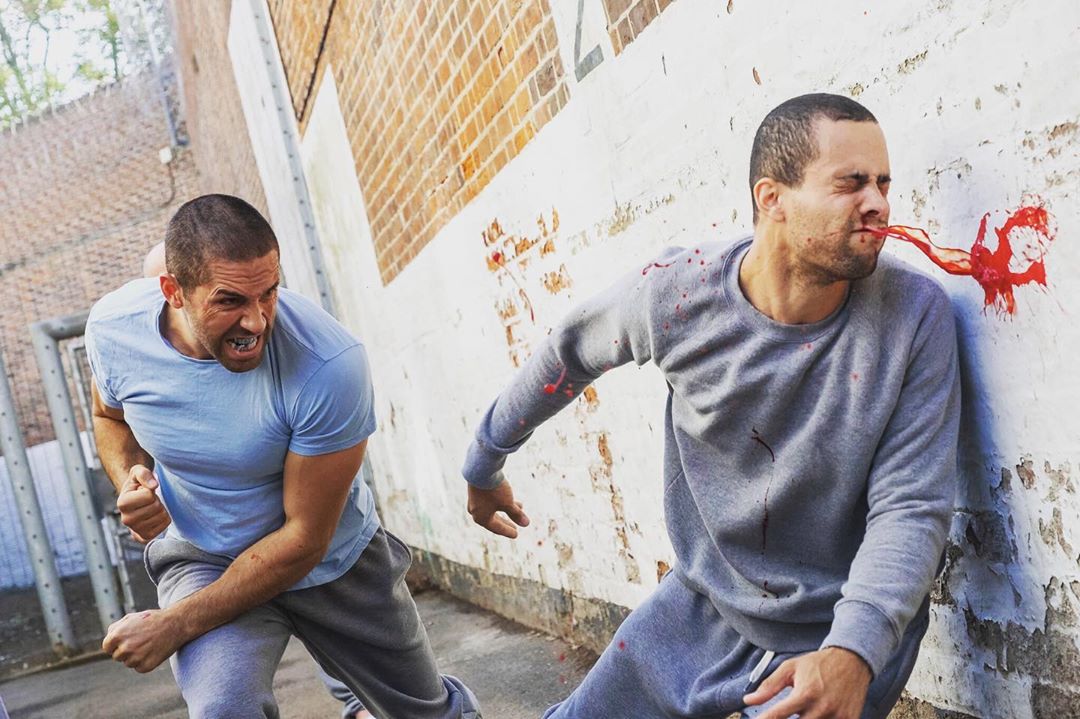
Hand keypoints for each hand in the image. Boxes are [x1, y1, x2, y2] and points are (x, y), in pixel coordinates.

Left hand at [102, 609, 185, 672]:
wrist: (175, 624)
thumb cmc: (152, 619)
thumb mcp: (131, 618)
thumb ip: (115, 629)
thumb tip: (108, 641)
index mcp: (117, 635)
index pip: (107, 648)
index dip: (116, 644)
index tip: (127, 640)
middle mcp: (125, 648)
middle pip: (117, 657)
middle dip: (126, 650)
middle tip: (141, 641)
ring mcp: (135, 658)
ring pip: (128, 663)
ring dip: (136, 656)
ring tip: (148, 644)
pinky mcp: (146, 666)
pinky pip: (139, 668)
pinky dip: (145, 662)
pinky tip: (153, 651)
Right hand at [117, 464, 170, 542]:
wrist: (135, 498)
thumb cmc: (137, 483)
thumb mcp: (138, 471)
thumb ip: (144, 474)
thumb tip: (154, 486)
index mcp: (122, 503)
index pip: (149, 495)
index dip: (151, 490)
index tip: (143, 491)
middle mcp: (125, 519)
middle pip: (156, 507)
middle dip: (157, 500)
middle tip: (149, 500)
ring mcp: (135, 530)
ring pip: (161, 516)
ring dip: (161, 509)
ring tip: (151, 507)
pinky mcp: (145, 537)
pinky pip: (164, 527)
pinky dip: (164, 520)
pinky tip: (154, 516)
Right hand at [467, 474, 529, 537]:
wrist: (481, 469)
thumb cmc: (495, 490)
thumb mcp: (508, 503)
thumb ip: (516, 514)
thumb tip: (526, 524)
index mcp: (481, 518)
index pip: (496, 528)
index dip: (507, 531)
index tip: (516, 534)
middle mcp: (475, 511)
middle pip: (493, 520)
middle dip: (506, 522)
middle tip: (515, 527)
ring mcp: (475, 500)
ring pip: (492, 508)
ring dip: (506, 509)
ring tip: (519, 507)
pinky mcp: (476, 490)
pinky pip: (490, 500)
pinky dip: (500, 501)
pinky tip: (509, 496)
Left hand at [743, 647, 871, 718]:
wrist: (852, 660)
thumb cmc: (819, 664)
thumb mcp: (791, 668)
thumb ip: (769, 685)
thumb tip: (748, 700)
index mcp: (806, 693)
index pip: (779, 714)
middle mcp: (822, 707)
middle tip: (780, 715)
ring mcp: (837, 716)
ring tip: (802, 711)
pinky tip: (814, 715)